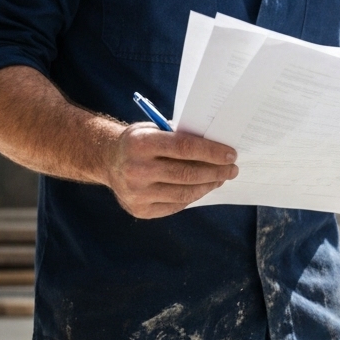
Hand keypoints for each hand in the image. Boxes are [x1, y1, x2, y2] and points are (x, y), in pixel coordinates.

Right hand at [104, 124, 237, 218]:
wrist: (107, 160)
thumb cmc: (139, 142)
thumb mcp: (154, 129)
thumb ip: (180, 136)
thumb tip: (217, 145)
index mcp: (141, 144)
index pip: (184, 147)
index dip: (211, 152)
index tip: (231, 154)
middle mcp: (136, 170)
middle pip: (187, 174)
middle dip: (216, 171)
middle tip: (232, 169)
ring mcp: (137, 193)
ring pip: (184, 193)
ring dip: (208, 186)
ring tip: (221, 178)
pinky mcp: (140, 210)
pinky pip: (176, 205)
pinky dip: (193, 196)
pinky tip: (203, 188)